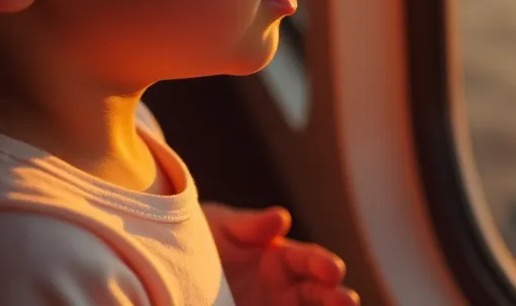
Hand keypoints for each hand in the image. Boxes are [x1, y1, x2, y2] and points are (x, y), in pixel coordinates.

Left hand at [203, 202, 359, 305]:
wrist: (168, 266)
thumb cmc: (200, 240)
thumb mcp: (221, 228)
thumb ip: (250, 225)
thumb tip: (281, 217)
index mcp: (280, 258)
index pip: (309, 261)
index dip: (322, 265)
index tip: (332, 270)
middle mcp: (283, 289)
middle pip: (318, 295)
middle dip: (336, 298)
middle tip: (347, 302)